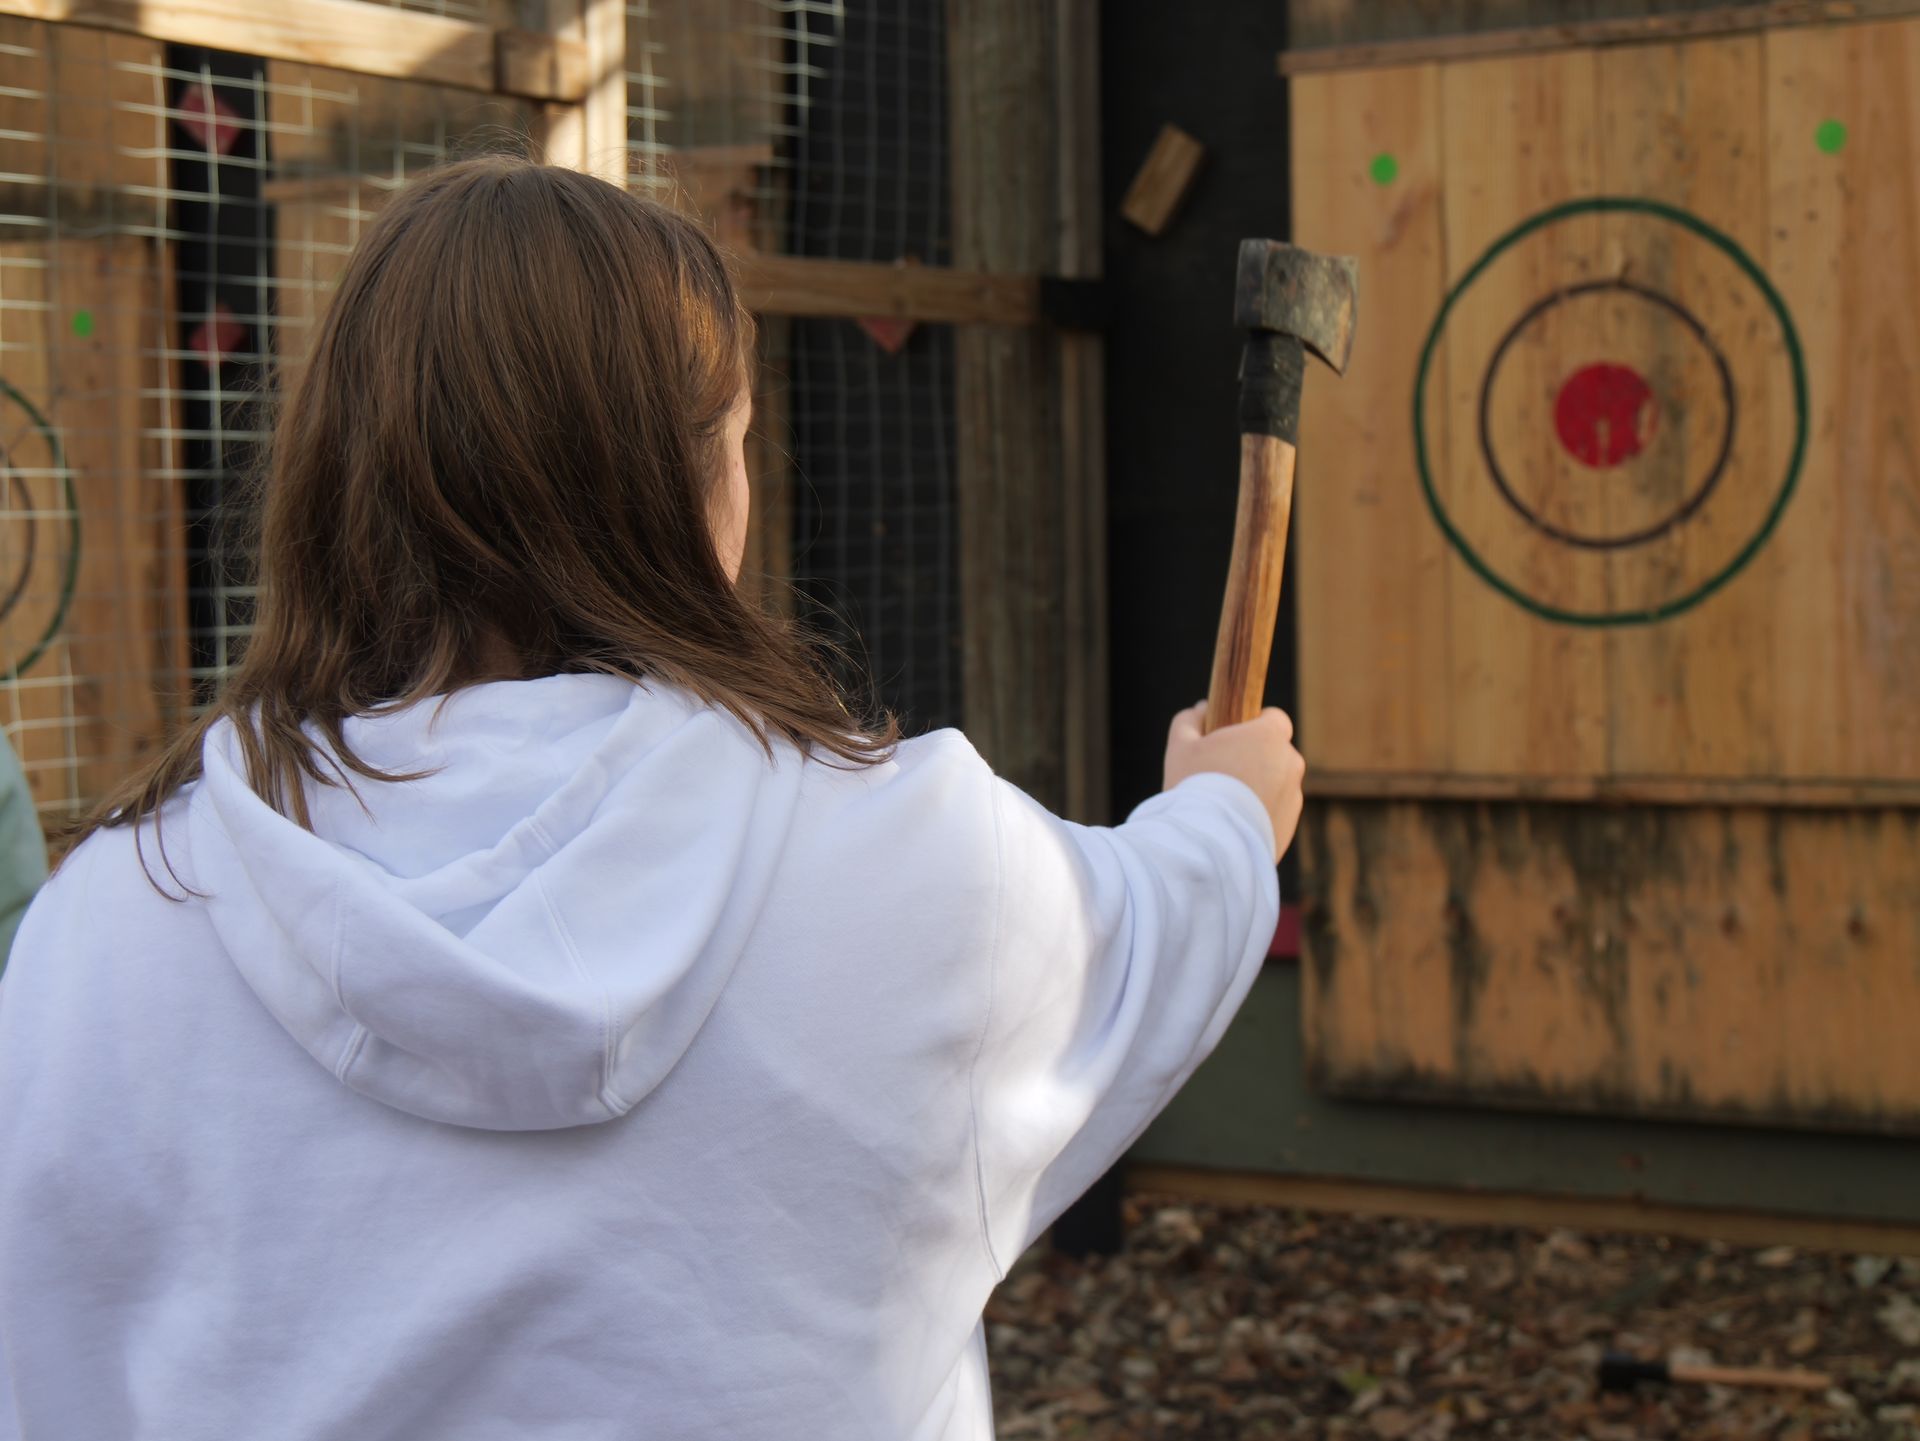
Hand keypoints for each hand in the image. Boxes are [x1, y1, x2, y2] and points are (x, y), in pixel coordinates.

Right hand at [1162, 702, 1304, 860]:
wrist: (1208, 843)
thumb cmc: (1194, 786)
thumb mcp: (1181, 746)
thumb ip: (1190, 721)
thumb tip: (1200, 710)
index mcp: (1269, 736)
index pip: (1275, 718)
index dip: (1255, 723)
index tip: (1235, 734)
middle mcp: (1290, 763)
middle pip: (1276, 752)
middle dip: (1255, 757)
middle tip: (1222, 771)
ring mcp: (1293, 797)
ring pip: (1278, 783)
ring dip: (1260, 787)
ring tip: (1225, 803)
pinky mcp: (1290, 825)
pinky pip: (1276, 811)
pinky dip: (1260, 813)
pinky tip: (1233, 823)